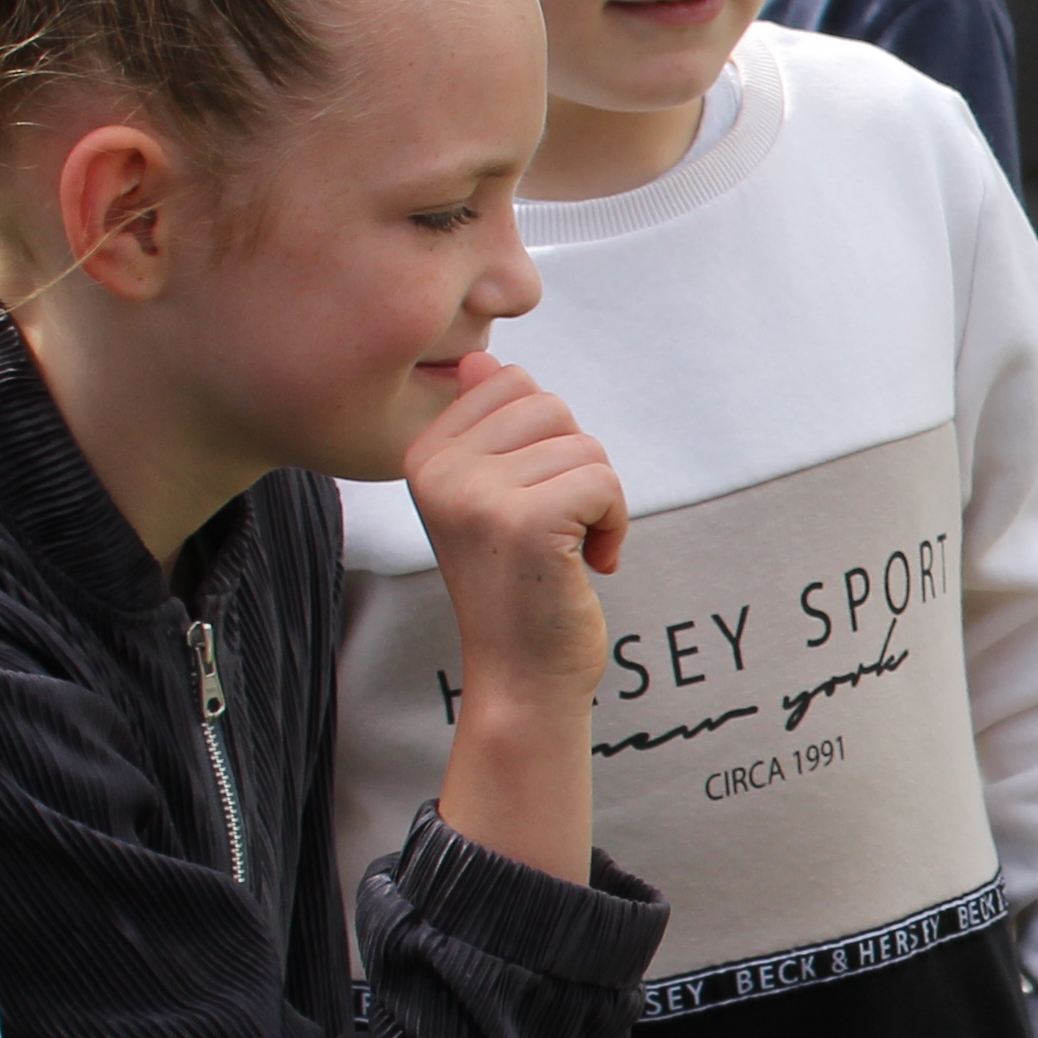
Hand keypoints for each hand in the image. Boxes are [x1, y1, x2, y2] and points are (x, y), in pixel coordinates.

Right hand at [406, 360, 625, 879]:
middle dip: (577, 466)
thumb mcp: (490, 499)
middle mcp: (437, 468)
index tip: (532, 501)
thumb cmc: (520, 586)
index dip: (547, 442)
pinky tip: (588, 565)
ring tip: (566, 551)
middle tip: (555, 528)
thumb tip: (483, 360)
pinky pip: (604, 482)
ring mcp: (476, 494)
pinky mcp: (523, 522)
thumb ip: (487, 428)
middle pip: (552, 407)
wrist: (523, 678)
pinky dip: (614, 524)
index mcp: (423, 453)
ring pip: (585, 447)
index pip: (513, 383)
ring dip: (598, 501)